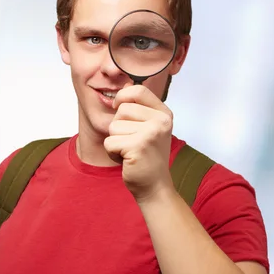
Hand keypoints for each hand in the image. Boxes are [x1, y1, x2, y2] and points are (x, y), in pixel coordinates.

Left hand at [104, 85, 173, 201]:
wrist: (154, 186)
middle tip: (132, 143)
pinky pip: (109, 142)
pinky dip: (112, 153)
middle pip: (121, 110)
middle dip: (118, 127)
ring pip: (113, 127)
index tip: (118, 109)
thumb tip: (123, 87)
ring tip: (130, 152)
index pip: (137, 91)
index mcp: (164, 113)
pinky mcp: (138, 146)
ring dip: (115, 141)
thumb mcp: (148, 128)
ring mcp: (151, 133)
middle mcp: (161, 121)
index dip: (122, 97)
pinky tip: (127, 160)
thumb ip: (138, 109)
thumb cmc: (147, 158)